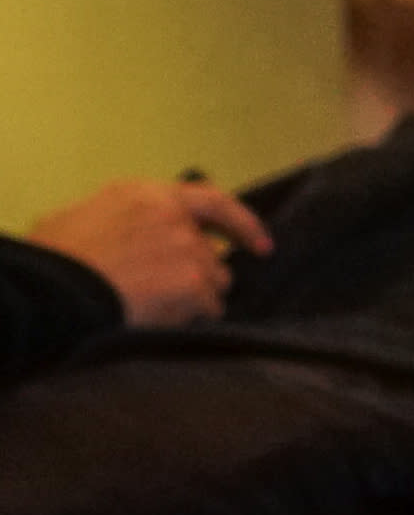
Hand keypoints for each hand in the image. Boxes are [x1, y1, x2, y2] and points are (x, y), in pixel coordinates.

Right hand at [24, 180, 263, 328]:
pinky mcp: (193, 282)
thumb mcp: (79, 219)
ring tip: (155, 307)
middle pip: (212, 253)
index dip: (242, 224)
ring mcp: (188, 248)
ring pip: (215, 282)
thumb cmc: (53, 261)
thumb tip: (134, 232)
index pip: (212, 201)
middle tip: (171, 295)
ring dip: (195, 298)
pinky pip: (209, 308)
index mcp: (145, 194)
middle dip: (198, 276)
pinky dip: (191, 319)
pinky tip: (160, 320)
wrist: (51, 292)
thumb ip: (121, 219)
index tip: (261, 245)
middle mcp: (174, 215)